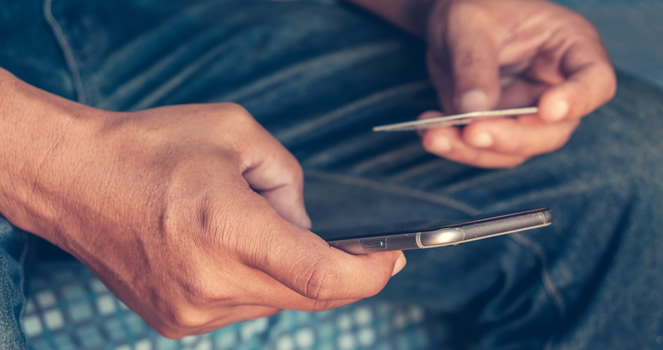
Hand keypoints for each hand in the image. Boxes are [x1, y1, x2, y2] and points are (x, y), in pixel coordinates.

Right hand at [0, 83, 403, 337]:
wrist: (75, 180)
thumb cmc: (150, 148)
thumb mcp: (237, 134)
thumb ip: (288, 182)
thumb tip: (306, 225)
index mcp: (226, 230)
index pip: (320, 276)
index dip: (368, 274)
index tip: (392, 258)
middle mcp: (210, 282)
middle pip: (307, 296)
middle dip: (339, 272)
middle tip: (356, 247)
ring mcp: (191, 311)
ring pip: (275, 302)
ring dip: (289, 272)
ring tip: (258, 228)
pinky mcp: (177, 322)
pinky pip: (243, 307)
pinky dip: (257, 282)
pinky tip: (232, 249)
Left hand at [420, 0, 615, 167]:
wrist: (449, 19)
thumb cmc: (473, 6)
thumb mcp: (469, 23)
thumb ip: (474, 64)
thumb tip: (474, 111)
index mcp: (571, 48)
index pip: (595, 81)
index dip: (578, 100)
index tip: (548, 108)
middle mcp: (556, 87)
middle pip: (553, 131)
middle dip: (512, 138)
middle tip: (472, 132)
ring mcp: (527, 113)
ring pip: (516, 150)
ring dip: (474, 151)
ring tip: (434, 136)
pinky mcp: (498, 128)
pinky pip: (484, 150)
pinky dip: (456, 147)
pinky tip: (430, 132)